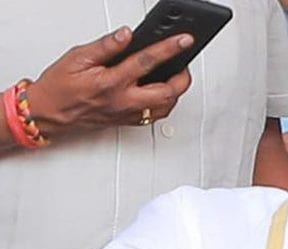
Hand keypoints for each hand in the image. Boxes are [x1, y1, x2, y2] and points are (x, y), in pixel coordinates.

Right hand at [24, 27, 193, 137]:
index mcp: (111, 82)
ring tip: (177, 75)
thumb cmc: (60, 86)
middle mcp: (123, 101)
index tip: (183, 40)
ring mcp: (128, 114)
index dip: (169, 49)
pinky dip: (166, 103)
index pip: (147, 62)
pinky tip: (165, 93)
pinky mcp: (128, 122)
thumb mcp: (77, 57)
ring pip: (166, 107)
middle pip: (167, 92)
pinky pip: (156, 116)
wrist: (49, 112)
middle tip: (184, 61)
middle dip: (182, 76)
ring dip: (176, 91)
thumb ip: (105, 45)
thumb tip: (125, 34)